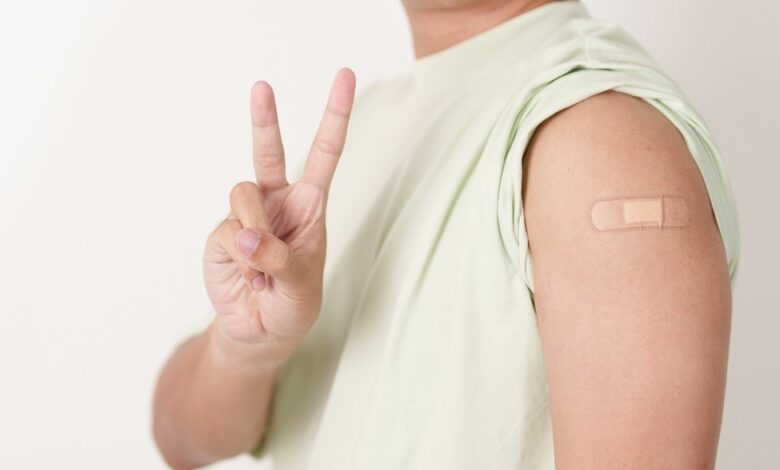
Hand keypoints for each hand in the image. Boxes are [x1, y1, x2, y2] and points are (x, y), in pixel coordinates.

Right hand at [203, 68, 355, 363]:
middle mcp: (278, 203)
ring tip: (263, 269)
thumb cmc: (292, 304)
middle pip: (269, 152)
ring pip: (244, 194)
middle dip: (265, 119)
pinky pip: (228, 230)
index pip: (325, 153)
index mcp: (310, 206)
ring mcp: (246, 217)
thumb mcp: (301, 284)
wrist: (259, 333)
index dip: (334, 115)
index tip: (345, 75)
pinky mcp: (221, 234)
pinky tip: (250, 279)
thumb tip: (244, 235)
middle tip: (261, 86)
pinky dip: (242, 258)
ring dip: (255, 231)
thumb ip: (278, 258)